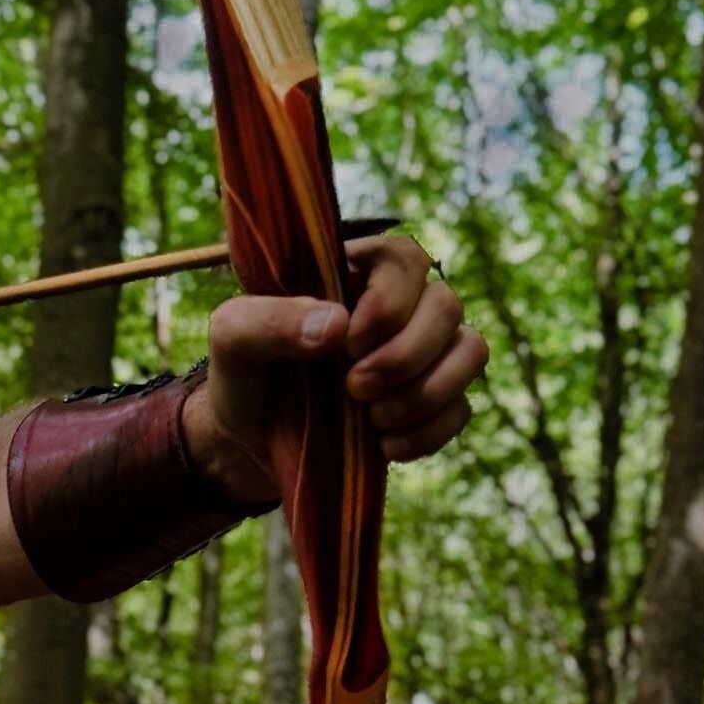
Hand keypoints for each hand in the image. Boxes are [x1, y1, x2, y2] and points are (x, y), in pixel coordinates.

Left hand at [183, 234, 487, 500]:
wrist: (249, 445)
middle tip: (353, 388)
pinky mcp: (433, 402)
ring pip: (470, 350)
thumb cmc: (243, 376)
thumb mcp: (232, 341)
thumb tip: (337, 324)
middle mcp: (400, 307)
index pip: (404, 257)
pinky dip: (428, 431)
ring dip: (426, 391)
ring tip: (372, 417)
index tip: (348, 343)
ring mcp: (424, 354)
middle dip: (405, 355)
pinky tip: (383, 446)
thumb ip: (266, 320)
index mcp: (353, 275)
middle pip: (446, 304)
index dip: (390, 300)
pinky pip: (461, 408)